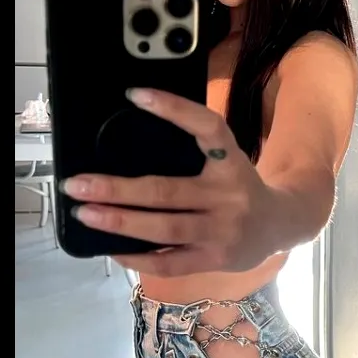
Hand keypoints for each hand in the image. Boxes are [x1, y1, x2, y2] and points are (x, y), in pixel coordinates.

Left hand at [60, 87, 277, 276]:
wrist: (280, 224)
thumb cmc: (239, 186)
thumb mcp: (228, 159)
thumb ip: (197, 149)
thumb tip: (133, 137)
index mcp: (232, 161)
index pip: (207, 128)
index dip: (174, 109)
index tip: (136, 95)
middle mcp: (228, 195)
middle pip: (166, 191)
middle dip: (117, 188)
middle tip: (76, 183)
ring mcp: (222, 231)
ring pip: (164, 228)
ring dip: (119, 222)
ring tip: (86, 213)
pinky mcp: (215, 259)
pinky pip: (171, 262)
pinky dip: (138, 257)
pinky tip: (112, 249)